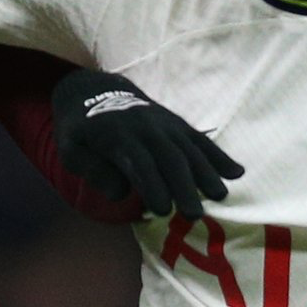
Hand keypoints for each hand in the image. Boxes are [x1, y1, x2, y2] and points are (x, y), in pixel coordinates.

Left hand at [50, 69, 242, 219]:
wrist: (96, 91)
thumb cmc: (80, 129)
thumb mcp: (70, 150)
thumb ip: (92, 170)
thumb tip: (121, 192)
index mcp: (116, 134)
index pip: (139, 161)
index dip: (152, 185)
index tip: (163, 210)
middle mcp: (145, 126)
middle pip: (169, 157)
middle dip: (183, 186)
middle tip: (194, 215)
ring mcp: (164, 123)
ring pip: (189, 148)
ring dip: (206, 172)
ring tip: (219, 196)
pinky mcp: (177, 124)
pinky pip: (200, 140)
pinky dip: (218, 156)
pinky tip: (236, 173)